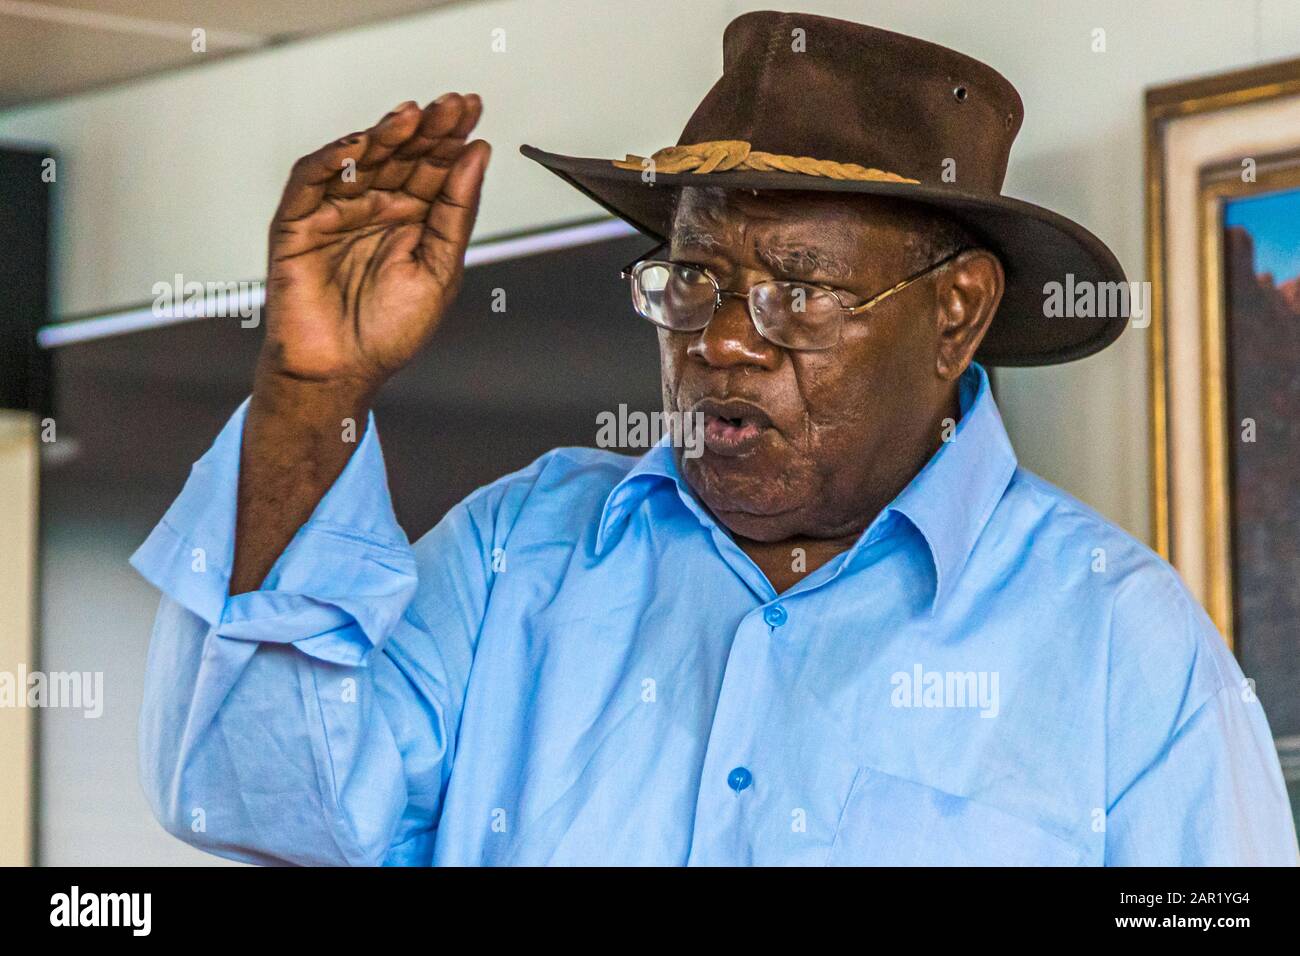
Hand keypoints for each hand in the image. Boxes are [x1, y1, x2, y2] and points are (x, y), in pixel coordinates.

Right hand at [260, 94, 489, 389]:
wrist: (342, 372)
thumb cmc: (388, 331)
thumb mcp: (441, 268)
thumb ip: (456, 211)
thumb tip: (476, 156)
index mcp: (411, 220)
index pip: (432, 167)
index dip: (451, 137)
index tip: (473, 110)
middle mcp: (374, 209)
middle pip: (400, 155)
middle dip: (426, 128)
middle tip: (452, 105)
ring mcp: (335, 212)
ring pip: (359, 159)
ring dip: (385, 135)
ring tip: (413, 117)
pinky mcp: (298, 222)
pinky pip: (311, 180)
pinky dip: (333, 159)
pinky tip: (361, 145)